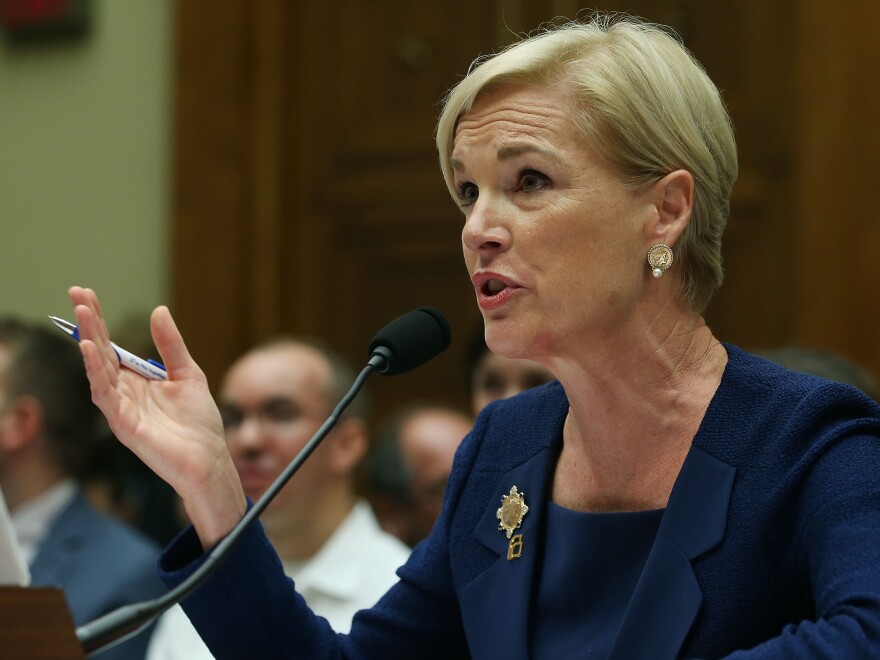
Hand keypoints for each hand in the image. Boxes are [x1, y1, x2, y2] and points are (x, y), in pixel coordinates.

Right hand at [69, 286, 245, 548]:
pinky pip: (105, 395)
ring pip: (98, 370)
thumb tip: (159, 310)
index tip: (86, 293)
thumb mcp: (188, 373)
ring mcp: (121, 408)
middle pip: (101, 352)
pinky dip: (96, 372)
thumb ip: (171, 345)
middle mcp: (124, 392)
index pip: (112, 345)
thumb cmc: (199, 423)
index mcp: (137, 380)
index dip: (99, 320)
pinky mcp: (123, 424)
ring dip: (89, 342)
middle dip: (88, 324)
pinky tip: (90, 351)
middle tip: (76, 294)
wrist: (210, 458)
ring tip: (81, 315)